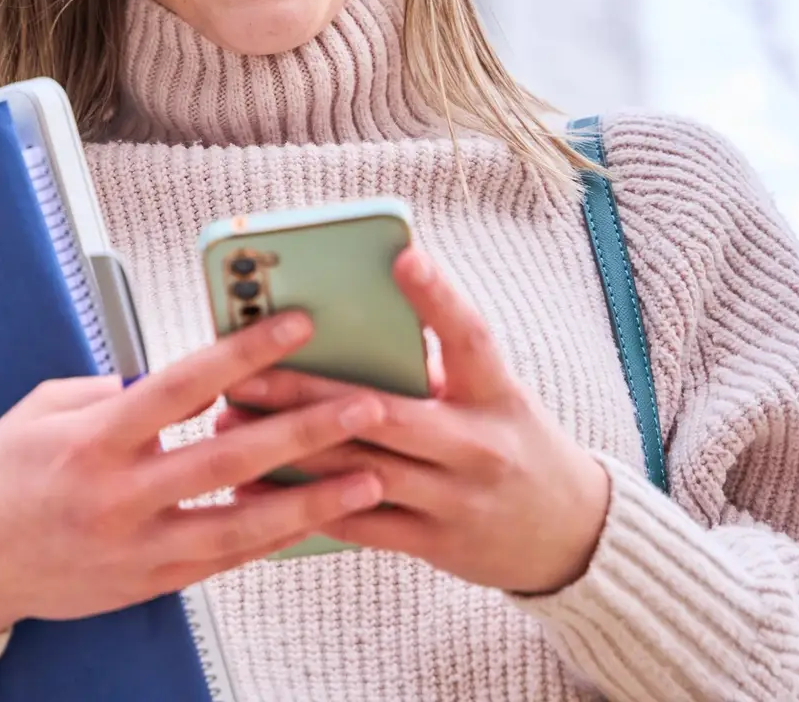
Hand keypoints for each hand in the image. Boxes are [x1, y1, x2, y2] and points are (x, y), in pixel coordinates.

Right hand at [0, 312, 388, 637]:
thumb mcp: (39, 411)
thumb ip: (108, 393)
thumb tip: (173, 380)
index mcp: (93, 440)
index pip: (182, 386)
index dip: (244, 353)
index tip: (295, 325)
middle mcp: (119, 496)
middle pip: (228, 460)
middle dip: (303, 430)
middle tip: (363, 406)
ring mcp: (137, 548)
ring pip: (241, 526)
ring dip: (311, 500)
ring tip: (370, 477)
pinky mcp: (148, 583)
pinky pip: (224, 561)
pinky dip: (275, 540)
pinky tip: (319, 522)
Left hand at [216, 248, 609, 594]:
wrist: (570, 534)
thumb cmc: (510, 439)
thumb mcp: (493, 394)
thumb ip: (432, 365)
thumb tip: (341, 323)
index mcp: (497, 394)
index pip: (472, 337)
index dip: (439, 297)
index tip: (404, 255)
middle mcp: (479, 445)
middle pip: (382, 414)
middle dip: (305, 394)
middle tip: (242, 376)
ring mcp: (457, 499)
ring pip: (358, 471)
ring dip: (286, 450)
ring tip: (229, 425)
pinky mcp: (436, 543)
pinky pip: (356, 525)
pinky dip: (300, 508)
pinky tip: (252, 491)